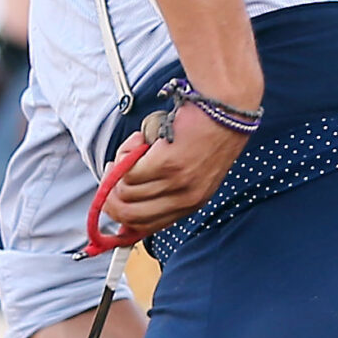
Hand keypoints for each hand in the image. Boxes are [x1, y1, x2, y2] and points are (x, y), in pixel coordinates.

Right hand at [95, 101, 247, 241]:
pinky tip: (140, 140)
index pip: (146, 227)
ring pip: (125, 191)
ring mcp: (175, 184)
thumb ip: (165, 188)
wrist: (226, 110)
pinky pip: (129, 170)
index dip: (121, 217)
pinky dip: (127, 153)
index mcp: (191, 204)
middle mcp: (184, 200)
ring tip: (136, 147)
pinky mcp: (166, 164)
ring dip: (121, 167)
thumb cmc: (208, 133)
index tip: (110, 200)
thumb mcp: (192, 172)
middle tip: (111, 172)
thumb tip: (126, 198)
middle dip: (110, 196)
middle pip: (129, 216)